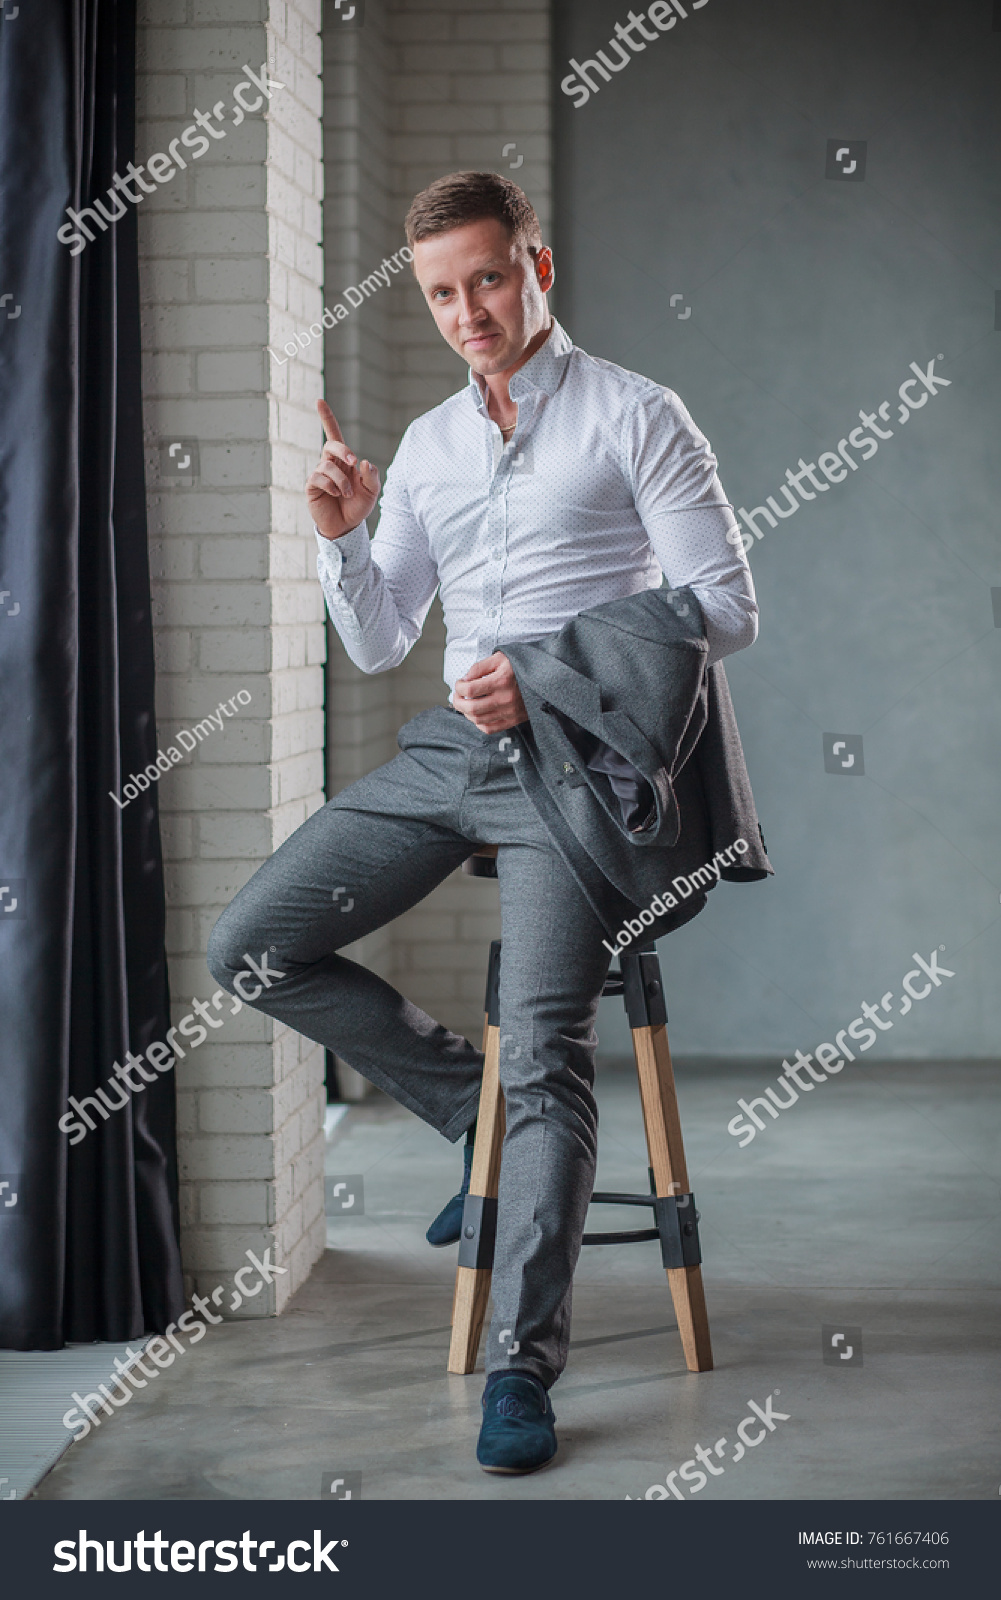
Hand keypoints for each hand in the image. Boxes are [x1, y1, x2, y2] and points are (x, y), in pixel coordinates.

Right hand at [307, 400, 380, 538]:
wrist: (346, 527)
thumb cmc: (358, 506)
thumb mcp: (372, 491)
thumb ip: (372, 476)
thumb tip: (364, 462)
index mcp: (344, 461)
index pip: (334, 435)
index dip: (327, 419)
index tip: (319, 401)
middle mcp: (330, 464)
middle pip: (330, 445)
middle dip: (342, 449)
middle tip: (354, 461)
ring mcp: (319, 475)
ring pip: (327, 465)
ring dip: (342, 480)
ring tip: (347, 494)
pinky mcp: (312, 486)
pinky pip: (319, 478)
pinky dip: (331, 486)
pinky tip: (336, 495)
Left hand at [453, 652, 527, 733]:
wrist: (545, 677)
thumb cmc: (520, 665)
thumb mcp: (500, 657)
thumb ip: (480, 666)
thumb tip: (465, 679)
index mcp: (502, 680)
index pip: (470, 689)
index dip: (459, 687)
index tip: (460, 683)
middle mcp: (505, 699)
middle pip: (471, 708)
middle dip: (458, 702)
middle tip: (457, 695)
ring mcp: (509, 712)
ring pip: (478, 720)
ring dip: (466, 713)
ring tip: (465, 703)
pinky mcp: (513, 720)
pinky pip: (490, 728)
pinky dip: (478, 723)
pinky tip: (477, 714)